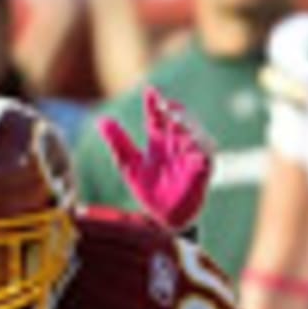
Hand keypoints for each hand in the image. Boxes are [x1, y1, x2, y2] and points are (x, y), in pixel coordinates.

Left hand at [97, 86, 211, 232]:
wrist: (162, 218)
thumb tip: (101, 120)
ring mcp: (190, 157)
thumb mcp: (129, 165)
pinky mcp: (201, 172)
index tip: (150, 90)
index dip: (154, 103)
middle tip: (165, 103)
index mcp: (158, 141)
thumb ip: (118, 142)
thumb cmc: (149, 189)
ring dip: (188, 125)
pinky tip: (192, 143)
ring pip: (195, 134)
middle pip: (179, 121)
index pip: (157, 117)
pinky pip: (206, 156)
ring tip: (177, 119)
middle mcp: (176, 145)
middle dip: (174, 111)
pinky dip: (201, 148)